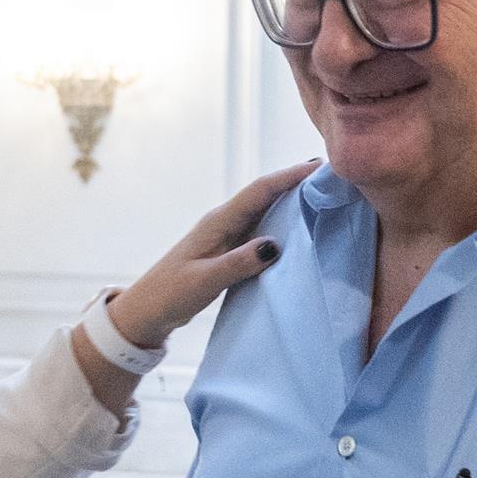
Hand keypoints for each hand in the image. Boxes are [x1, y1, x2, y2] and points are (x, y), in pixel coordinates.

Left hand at [110, 160, 319, 346]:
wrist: (147, 310)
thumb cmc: (171, 294)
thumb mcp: (205, 280)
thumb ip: (238, 264)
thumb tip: (274, 246)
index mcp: (217, 222)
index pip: (259, 191)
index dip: (288, 176)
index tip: (319, 166)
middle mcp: (223, 222)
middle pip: (264, 194)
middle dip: (294, 180)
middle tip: (329, 173)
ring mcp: (225, 235)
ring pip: (263, 210)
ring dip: (289, 199)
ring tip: (320, 192)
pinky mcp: (227, 250)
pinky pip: (259, 229)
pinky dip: (279, 222)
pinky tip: (295, 227)